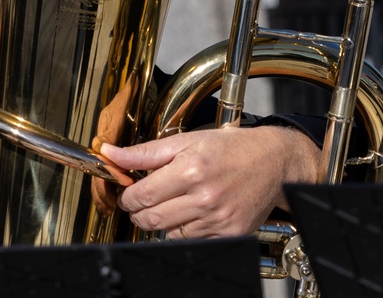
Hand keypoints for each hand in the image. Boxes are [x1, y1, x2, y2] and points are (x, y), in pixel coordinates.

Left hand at [101, 125, 319, 238]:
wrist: (273, 162)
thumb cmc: (229, 148)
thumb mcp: (184, 141)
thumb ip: (144, 152)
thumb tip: (110, 154)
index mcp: (190, 170)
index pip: (142, 195)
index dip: (128, 197)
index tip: (128, 193)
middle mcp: (205, 198)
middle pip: (152, 219)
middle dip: (138, 212)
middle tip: (141, 202)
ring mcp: (219, 219)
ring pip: (170, 233)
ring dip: (161, 221)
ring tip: (170, 203)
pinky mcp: (231, 233)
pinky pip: (193, 240)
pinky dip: (184, 230)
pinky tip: (189, 213)